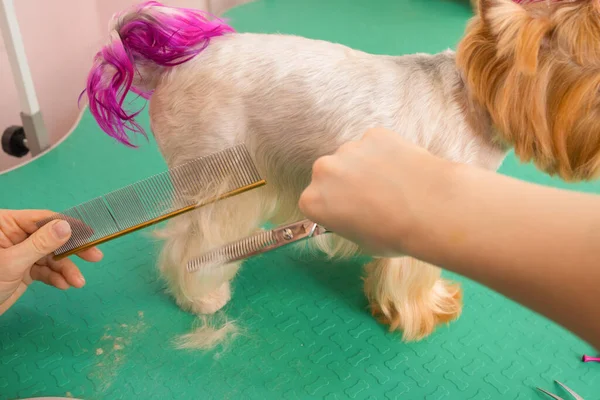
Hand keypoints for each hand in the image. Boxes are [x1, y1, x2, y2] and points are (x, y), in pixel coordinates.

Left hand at [0, 209, 102, 314]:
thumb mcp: (12, 262)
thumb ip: (40, 243)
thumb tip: (67, 226)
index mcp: (5, 223)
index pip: (43, 219)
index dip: (68, 226)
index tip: (90, 234)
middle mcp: (14, 235)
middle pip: (52, 237)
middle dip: (72, 250)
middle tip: (95, 256)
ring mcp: (20, 253)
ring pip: (51, 257)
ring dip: (66, 270)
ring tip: (77, 283)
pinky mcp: (24, 269)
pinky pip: (45, 270)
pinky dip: (56, 278)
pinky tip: (63, 285)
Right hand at [299, 127, 452, 256]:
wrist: (430, 210)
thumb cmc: (394, 234)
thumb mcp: (360, 241)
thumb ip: (347, 222)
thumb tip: (355, 214)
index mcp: (313, 200)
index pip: (316, 201)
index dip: (334, 207)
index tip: (351, 213)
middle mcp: (323, 170)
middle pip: (330, 174)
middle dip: (346, 182)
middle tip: (373, 197)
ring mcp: (348, 148)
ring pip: (354, 156)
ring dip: (366, 166)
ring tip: (393, 184)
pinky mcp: (373, 134)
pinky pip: (376, 143)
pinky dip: (386, 152)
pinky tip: (403, 169)